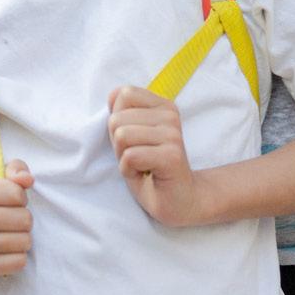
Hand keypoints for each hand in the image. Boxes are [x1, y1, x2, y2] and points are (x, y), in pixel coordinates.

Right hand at [0, 161, 34, 283]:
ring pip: (24, 241)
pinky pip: (19, 262)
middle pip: (25, 219)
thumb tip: (28, 179)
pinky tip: (5, 255)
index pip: (17, 193)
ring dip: (23, 241)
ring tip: (9, 239)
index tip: (9, 204)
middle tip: (11, 224)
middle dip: (24, 221)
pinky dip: (18, 258)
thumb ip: (16, 170)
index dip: (20, 199)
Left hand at [108, 86, 200, 226]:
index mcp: (163, 105)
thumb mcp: (133, 136)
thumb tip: (112, 94)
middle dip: (118, 143)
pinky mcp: (171, 156)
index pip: (124, 94)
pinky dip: (129, 171)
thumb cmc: (152, 168)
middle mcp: (170, 116)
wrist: (182, 200)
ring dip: (123, 157)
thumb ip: (124, 113)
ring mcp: (172, 135)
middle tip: (137, 157)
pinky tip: (145, 174)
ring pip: (122, 136)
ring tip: (141, 165)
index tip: (133, 139)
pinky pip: (130, 156)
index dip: (118, 120)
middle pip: (117, 119)